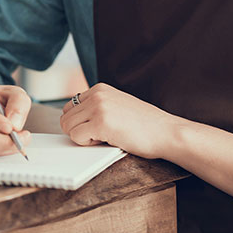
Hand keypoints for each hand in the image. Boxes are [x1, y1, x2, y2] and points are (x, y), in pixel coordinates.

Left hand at [60, 83, 178, 158]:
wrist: (167, 132)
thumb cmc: (146, 125)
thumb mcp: (118, 106)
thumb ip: (97, 107)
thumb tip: (72, 119)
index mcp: (100, 89)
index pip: (69, 107)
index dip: (80, 122)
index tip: (96, 128)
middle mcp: (97, 94)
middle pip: (65, 117)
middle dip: (78, 130)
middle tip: (100, 136)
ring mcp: (99, 107)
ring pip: (68, 127)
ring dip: (83, 138)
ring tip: (105, 137)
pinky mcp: (101, 123)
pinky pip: (76, 137)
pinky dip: (87, 144)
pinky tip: (107, 140)